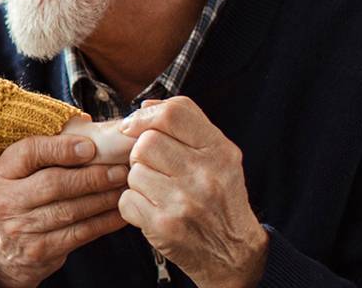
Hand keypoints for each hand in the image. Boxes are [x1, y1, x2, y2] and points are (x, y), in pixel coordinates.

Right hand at [0, 132, 130, 287]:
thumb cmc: (22, 199)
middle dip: (92, 176)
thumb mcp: (19, 174)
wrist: (6, 251)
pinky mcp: (40, 251)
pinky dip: (104, 222)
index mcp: (0, 172)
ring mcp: (21, 228)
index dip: (61, 148)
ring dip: (103, 199)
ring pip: (70, 210)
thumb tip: (91, 128)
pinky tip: (119, 212)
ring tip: (124, 188)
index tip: (91, 147)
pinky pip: (79, 233)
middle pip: (53, 183)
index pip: (29, 153)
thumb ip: (45, 153)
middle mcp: (5, 200)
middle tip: (120, 171)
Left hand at [116, 98, 267, 287]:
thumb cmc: (221, 199)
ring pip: (134, 172)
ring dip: (139, 181)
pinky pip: (127, 200)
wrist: (234, 254)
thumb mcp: (220, 158)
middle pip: (146, 142)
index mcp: (220, 151)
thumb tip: (145, 106)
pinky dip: (134, 205)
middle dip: (141, 154)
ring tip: (158, 192)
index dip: (146, 115)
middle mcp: (204, 174)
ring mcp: (184, 201)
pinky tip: (153, 211)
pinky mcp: (164, 226)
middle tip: (155, 169)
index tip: (134, 126)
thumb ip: (188, 127)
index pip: (174, 113)